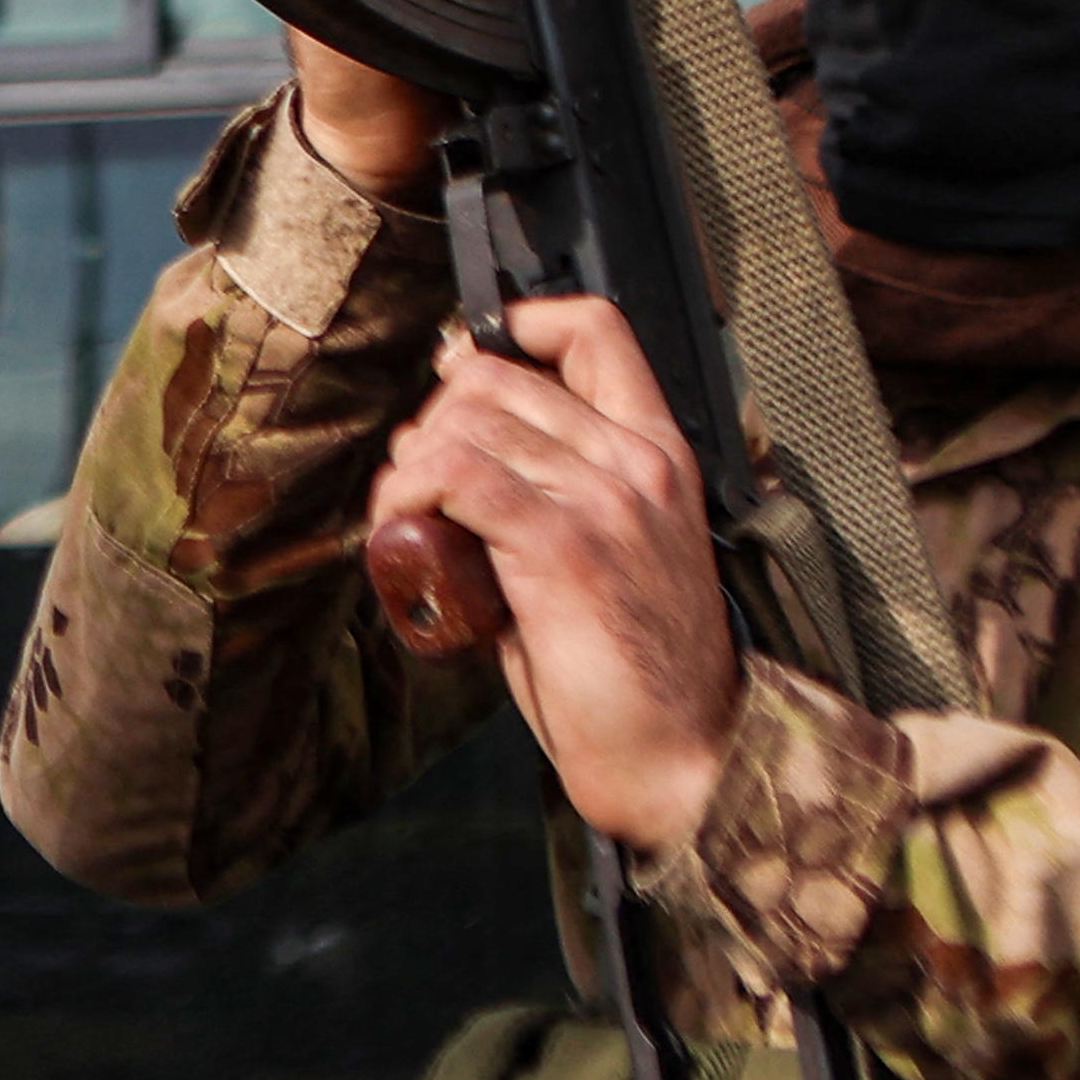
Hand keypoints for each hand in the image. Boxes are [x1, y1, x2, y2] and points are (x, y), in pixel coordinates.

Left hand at [366, 294, 739, 850]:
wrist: (680, 755)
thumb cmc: (637, 673)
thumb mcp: (614, 555)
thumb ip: (558, 498)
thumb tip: (460, 473)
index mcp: (659, 454)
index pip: (599, 330)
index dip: (521, 324)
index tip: (465, 364)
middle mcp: (636, 462)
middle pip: (498, 378)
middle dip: (432, 419)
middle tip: (414, 481)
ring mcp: (603, 499)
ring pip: (466, 425)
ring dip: (409, 465)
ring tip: (401, 517)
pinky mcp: (561, 546)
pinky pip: (455, 478)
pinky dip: (408, 494)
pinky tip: (399, 530)